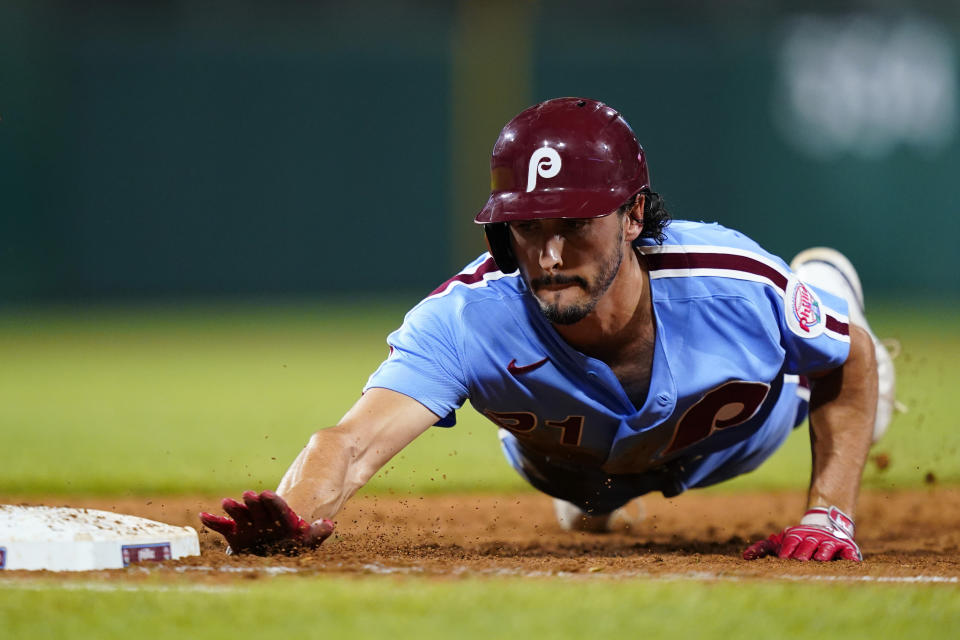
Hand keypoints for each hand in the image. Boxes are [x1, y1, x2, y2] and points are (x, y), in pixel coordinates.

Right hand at [199, 490, 333, 555]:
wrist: (278, 548)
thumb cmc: (296, 543)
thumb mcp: (309, 540)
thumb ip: (317, 532)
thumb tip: (329, 524)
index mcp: (282, 519)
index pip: (280, 508)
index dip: (274, 502)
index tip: (266, 494)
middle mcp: (264, 518)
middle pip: (259, 508)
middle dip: (254, 502)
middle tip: (249, 494)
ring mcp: (249, 523)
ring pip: (241, 513)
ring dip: (235, 508)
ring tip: (226, 502)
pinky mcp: (236, 532)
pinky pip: (223, 526)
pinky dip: (214, 521)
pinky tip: (203, 516)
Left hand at [742, 506, 861, 561]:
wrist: (826, 523)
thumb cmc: (799, 539)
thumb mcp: (782, 541)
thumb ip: (764, 548)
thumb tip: (745, 556)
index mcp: (798, 535)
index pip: (791, 540)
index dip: (788, 548)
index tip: (784, 557)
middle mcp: (814, 537)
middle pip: (808, 543)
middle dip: (804, 551)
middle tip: (800, 560)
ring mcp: (830, 541)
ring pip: (826, 546)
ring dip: (823, 552)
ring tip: (820, 558)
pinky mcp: (846, 547)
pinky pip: (848, 551)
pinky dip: (849, 555)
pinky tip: (850, 559)